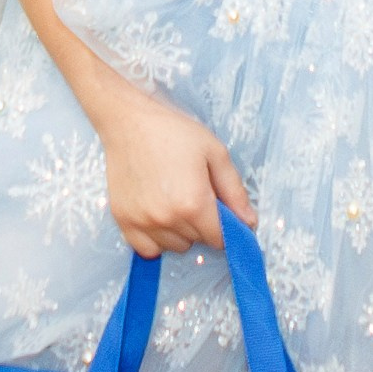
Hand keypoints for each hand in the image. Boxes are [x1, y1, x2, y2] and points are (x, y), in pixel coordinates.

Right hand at [94, 91, 257, 256]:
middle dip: (203, 224)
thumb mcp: (215, 153)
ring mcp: (142, 222)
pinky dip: (156, 239)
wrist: (129, 122)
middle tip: (194, 193)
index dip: (226, 226)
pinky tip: (158, 215)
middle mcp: (167, 218)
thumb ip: (235, 191)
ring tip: (174, 200)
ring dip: (180, 232)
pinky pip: (147, 249)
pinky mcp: (123, 221)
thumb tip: (249, 222)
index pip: (220, 239)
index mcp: (193, 203)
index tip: (221, 211)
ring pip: (174, 246)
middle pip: (198, 242)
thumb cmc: (172, 132)